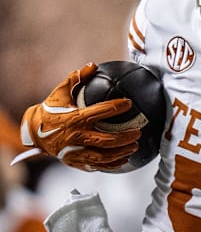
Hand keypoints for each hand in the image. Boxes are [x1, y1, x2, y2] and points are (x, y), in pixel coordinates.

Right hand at [19, 63, 140, 170]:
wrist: (32, 133)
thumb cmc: (49, 111)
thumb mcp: (60, 93)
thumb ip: (75, 79)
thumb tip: (92, 65)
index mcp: (75, 119)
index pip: (100, 112)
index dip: (116, 107)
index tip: (129, 103)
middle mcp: (76, 137)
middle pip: (106, 140)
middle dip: (125, 137)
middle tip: (138, 132)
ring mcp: (75, 151)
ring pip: (103, 156)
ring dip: (121, 152)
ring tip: (134, 146)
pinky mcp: (74, 161)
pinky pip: (95, 166)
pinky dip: (110, 164)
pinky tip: (123, 160)